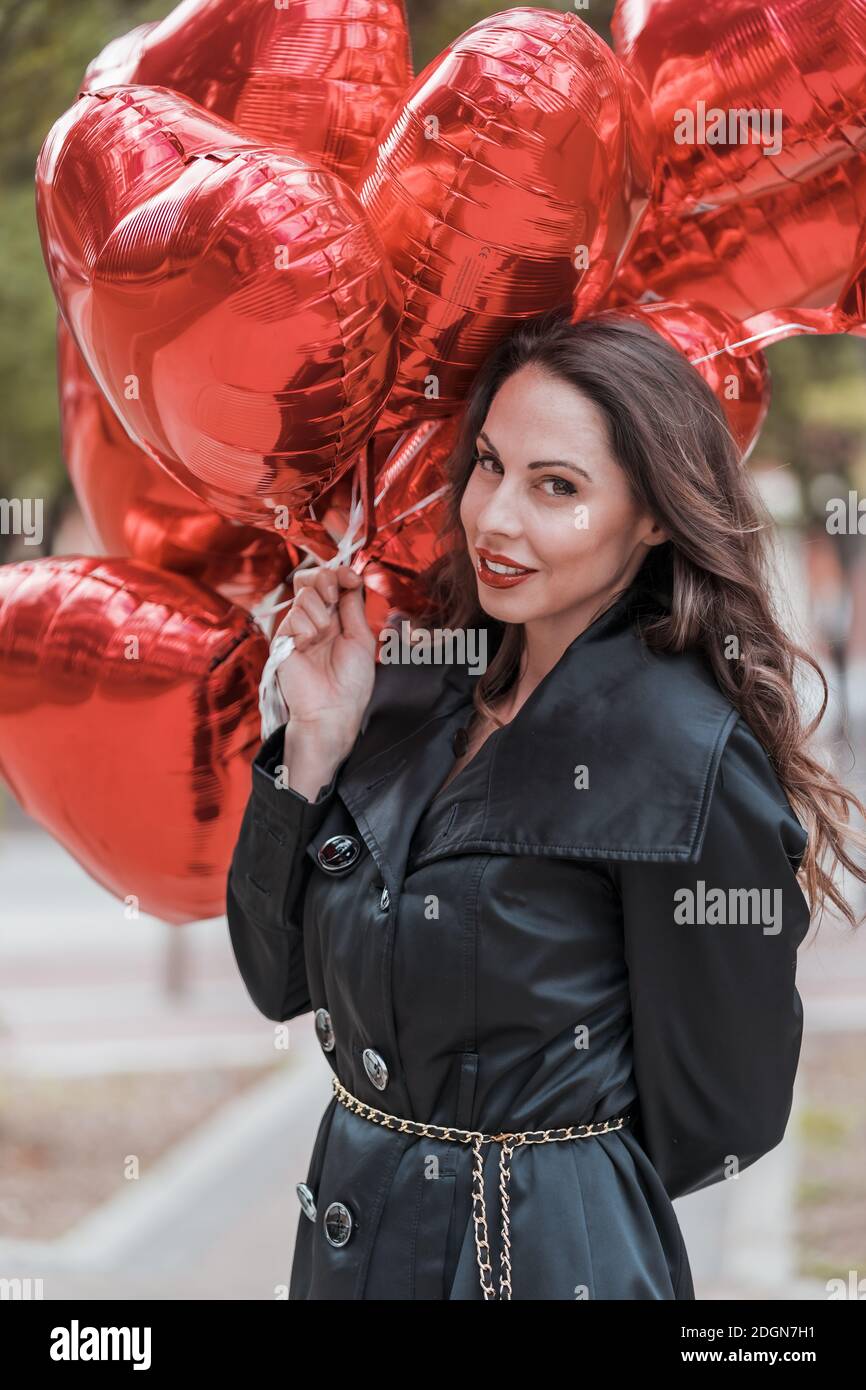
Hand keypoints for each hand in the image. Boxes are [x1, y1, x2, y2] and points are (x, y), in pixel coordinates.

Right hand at [274, 563, 375, 751]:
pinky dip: (307, 629)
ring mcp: (298, 628)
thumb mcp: (361, 638)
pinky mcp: (283, 639)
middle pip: (310, 579)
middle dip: (325, 579)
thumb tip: (350, 580)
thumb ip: (353, 607)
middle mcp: (316, 620)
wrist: (334, 708)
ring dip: (320, 613)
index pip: (332, 582)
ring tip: (323, 637)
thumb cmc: (351, 681)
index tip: (352, 578)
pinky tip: (309, 646)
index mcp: (337, 618)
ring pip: (304, 595)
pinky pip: (294, 616)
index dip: (341, 573)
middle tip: (333, 597)